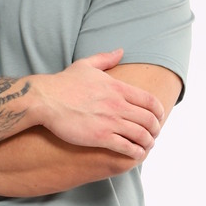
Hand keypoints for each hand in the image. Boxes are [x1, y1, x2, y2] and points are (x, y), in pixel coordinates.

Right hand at [31, 49, 163, 158]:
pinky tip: (136, 155)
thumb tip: (120, 51)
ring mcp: (110, 121)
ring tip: (147, 146)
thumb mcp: (86, 65)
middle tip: (154, 134)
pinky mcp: (101, 137)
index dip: (159, 112)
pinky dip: (136, 152)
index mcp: (118, 88)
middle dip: (156, 129)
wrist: (45, 99)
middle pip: (149, 120)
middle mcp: (118, 105)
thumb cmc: (63, 83)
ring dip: (148, 142)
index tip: (159, 118)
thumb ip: (105, 58)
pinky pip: (127, 147)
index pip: (150, 101)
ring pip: (141, 135)